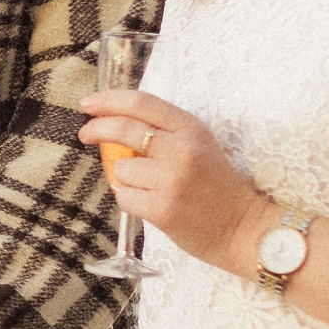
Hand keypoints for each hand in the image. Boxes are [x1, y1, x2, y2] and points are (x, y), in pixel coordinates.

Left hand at [79, 90, 270, 268]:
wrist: (243, 227)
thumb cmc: (216, 187)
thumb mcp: (198, 146)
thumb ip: (163, 134)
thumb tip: (114, 126)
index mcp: (191, 129)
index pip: (142, 103)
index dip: (109, 100)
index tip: (89, 103)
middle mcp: (181, 149)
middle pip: (123, 128)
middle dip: (96, 128)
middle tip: (85, 134)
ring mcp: (171, 179)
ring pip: (120, 169)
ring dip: (125, 178)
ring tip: (150, 189)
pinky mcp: (162, 208)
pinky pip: (124, 197)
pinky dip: (130, 201)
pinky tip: (152, 205)